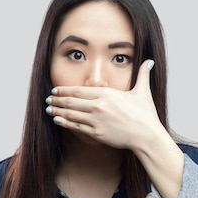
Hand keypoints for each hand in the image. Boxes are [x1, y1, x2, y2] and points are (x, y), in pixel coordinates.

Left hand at [45, 59, 161, 149]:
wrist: (147, 135)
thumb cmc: (146, 115)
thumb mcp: (143, 92)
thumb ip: (143, 75)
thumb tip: (150, 61)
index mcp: (107, 94)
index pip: (79, 91)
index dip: (64, 90)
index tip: (55, 90)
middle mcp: (98, 105)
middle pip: (71, 101)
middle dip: (57, 100)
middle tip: (48, 99)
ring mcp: (96, 120)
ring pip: (71, 114)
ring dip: (57, 111)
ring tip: (48, 110)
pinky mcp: (96, 133)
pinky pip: (76, 127)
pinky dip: (65, 123)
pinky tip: (57, 120)